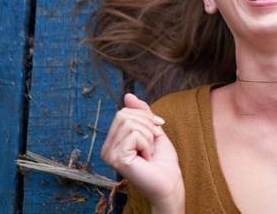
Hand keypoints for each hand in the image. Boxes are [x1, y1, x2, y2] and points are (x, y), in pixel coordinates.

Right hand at [101, 93, 183, 210]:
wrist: (170, 180)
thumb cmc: (162, 159)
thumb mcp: (153, 128)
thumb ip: (140, 112)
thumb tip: (128, 95)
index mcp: (112, 141)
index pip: (125, 111)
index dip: (146, 118)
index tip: (154, 135)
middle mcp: (106, 148)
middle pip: (126, 115)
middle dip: (147, 126)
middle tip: (150, 145)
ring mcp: (109, 154)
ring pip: (130, 123)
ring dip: (148, 136)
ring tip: (148, 152)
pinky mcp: (117, 159)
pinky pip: (134, 134)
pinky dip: (147, 144)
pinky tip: (146, 158)